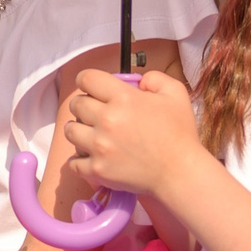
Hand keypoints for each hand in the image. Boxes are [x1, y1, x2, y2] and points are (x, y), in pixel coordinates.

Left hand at [58, 69, 203, 195]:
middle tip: (96, 113)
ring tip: (92, 134)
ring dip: (79, 130)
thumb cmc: (179, 134)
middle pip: (76, 104)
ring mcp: (99, 146)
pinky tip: (92, 156)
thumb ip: (155, 78)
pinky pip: (73, 162)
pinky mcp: (97, 169)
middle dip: (84, 105)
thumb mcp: (176, 94)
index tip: (92, 88)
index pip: (87, 78)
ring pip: (70, 131)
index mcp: (123, 98)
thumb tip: (138, 80)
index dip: (87, 80)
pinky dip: (79, 160)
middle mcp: (107, 120)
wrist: (180, 172)